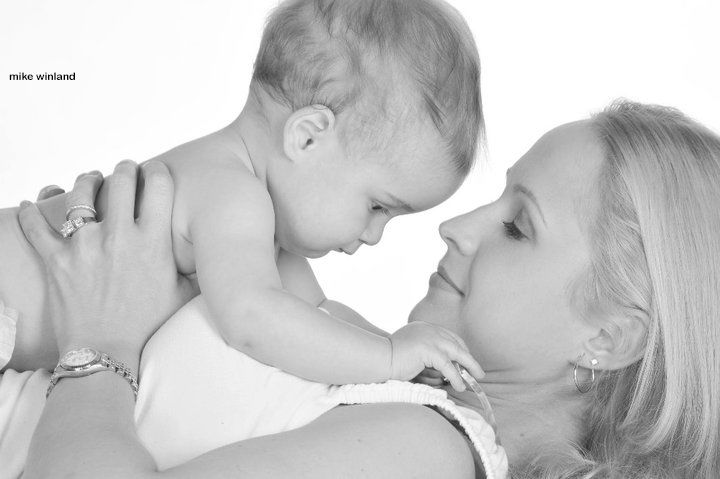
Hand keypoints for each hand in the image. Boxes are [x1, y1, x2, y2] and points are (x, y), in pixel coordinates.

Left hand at [18, 160, 194, 369]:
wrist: (105, 352)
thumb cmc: (146, 325)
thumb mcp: (181, 294)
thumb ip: (194, 268)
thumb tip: (213, 255)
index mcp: (152, 241)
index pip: (158, 186)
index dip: (158, 172)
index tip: (157, 173)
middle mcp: (119, 236)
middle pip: (121, 180)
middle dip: (125, 169)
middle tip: (126, 170)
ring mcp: (84, 246)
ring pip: (79, 194)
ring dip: (86, 181)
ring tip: (89, 179)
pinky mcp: (56, 260)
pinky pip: (35, 227)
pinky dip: (30, 213)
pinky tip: (31, 204)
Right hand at [389, 321, 483, 391]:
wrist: (377, 359)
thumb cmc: (390, 362)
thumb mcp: (413, 357)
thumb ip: (428, 361)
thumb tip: (446, 376)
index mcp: (423, 328)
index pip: (449, 337)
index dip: (460, 350)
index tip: (467, 362)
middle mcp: (428, 329)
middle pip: (456, 343)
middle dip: (469, 359)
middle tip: (478, 372)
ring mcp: (429, 337)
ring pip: (456, 353)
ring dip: (467, 369)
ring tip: (471, 382)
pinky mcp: (428, 349)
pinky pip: (447, 366)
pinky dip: (455, 377)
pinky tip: (459, 386)